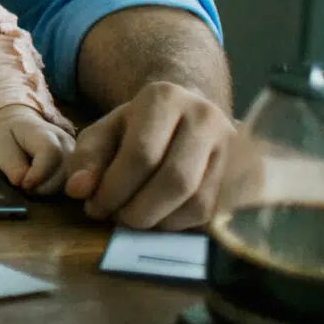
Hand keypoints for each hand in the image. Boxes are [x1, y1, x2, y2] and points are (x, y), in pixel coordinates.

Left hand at [0, 105, 76, 193]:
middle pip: (63, 172)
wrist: (22, 128)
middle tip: (24, 185)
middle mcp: (65, 142)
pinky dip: (54, 189)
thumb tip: (22, 182)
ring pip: (68, 182)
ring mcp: (75, 154)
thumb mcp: (0, 148)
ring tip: (31, 182)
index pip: (51, 152)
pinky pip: (70, 184)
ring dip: (48, 189)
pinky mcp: (77, 166)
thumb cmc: (9, 139)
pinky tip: (42, 183)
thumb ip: (11, 165)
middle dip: (42, 186)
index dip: (38, 173)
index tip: (24, 184)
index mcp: (44, 132)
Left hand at [63, 81, 233, 229]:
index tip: (94, 207)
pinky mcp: (245, 174)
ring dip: (160, 222)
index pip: (141, 154)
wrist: (185, 115)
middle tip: (116, 218)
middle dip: (139, 210)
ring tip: (135, 217)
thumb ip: (86, 158)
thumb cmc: (137, 127)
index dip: (114, 189)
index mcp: (165, 98)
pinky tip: (160, 217)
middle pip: (175, 180)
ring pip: (198, 202)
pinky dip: (182, 224)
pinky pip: (214, 213)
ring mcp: (233, 146)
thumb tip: (78, 190)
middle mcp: (206, 117)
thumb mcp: (103, 133)